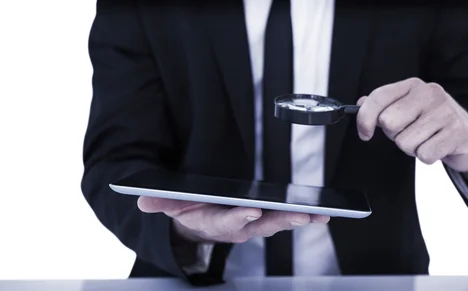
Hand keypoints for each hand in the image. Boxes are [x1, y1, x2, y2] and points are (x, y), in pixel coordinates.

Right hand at [137, 197, 329, 243]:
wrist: (199, 223)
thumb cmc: (189, 211)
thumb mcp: (172, 206)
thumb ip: (161, 202)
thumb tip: (142, 200)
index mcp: (215, 224)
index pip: (227, 222)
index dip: (239, 218)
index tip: (252, 210)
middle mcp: (238, 228)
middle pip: (261, 226)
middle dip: (282, 221)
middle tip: (300, 215)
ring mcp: (254, 225)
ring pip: (278, 223)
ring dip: (299, 220)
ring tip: (320, 214)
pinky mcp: (265, 219)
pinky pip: (285, 218)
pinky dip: (303, 216)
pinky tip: (322, 212)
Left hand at [356, 78, 467, 172]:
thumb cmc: (434, 123)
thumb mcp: (408, 109)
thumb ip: (384, 105)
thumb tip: (360, 104)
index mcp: (414, 86)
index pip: (378, 98)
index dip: (364, 119)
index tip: (364, 133)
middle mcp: (430, 93)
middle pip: (388, 123)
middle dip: (395, 135)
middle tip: (411, 133)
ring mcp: (445, 111)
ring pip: (405, 142)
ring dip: (413, 148)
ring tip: (426, 140)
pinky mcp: (457, 132)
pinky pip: (424, 154)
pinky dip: (427, 157)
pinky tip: (437, 147)